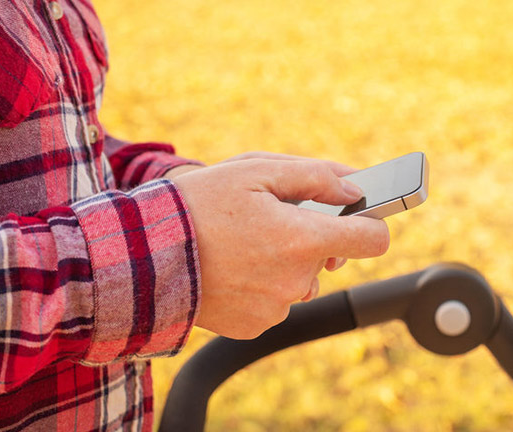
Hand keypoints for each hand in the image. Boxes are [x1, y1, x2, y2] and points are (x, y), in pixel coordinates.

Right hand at [173, 158, 389, 338]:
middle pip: (330, 257)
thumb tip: (356, 191)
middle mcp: (297, 280)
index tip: (358, 217)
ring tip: (242, 244)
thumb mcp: (256, 171)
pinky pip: (276, 301)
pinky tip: (232, 269)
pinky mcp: (255, 326)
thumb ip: (317, 177)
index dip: (369, 224)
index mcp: (303, 239)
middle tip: (268, 220)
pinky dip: (262, 284)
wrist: (141, 258)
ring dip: (284, 261)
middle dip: (309, 236)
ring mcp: (277, 308)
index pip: (372, 239)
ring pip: (301, 279)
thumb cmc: (197, 206)